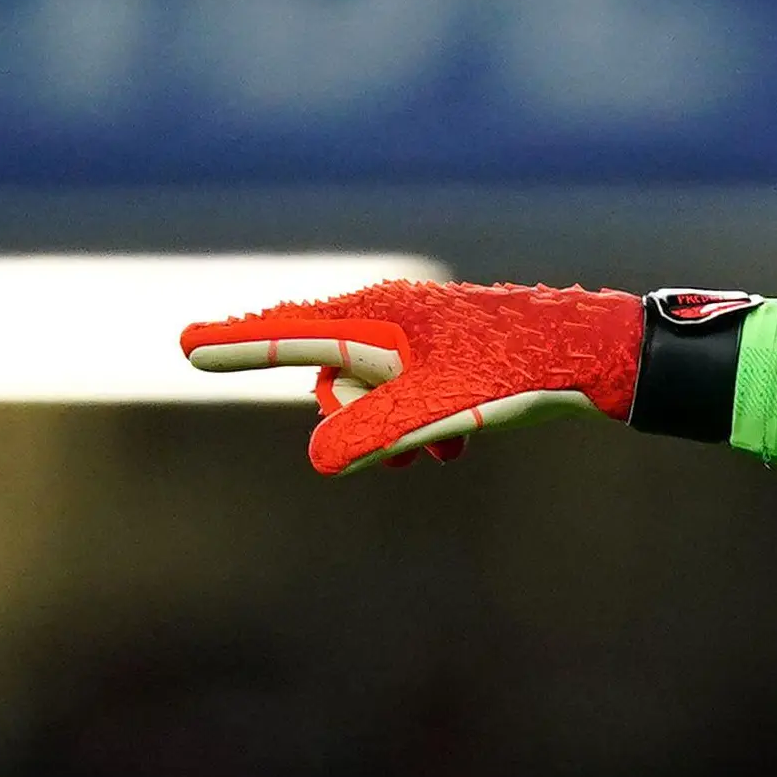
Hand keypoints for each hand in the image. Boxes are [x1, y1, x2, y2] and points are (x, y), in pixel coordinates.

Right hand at [179, 280, 642, 472]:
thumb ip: (376, 433)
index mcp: (377, 318)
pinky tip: (460, 445)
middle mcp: (389, 318)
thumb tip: (320, 459)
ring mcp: (417, 335)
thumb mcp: (443, 409)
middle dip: (353, 420)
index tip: (183, 345)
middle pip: (327, 375)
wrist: (593, 355)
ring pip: (369, 393)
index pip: (288, 332)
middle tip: (404, 449)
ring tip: (442, 452)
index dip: (237, 345)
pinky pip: (405, 396)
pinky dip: (421, 425)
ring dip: (393, 432)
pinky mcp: (446, 354)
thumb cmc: (519, 372)